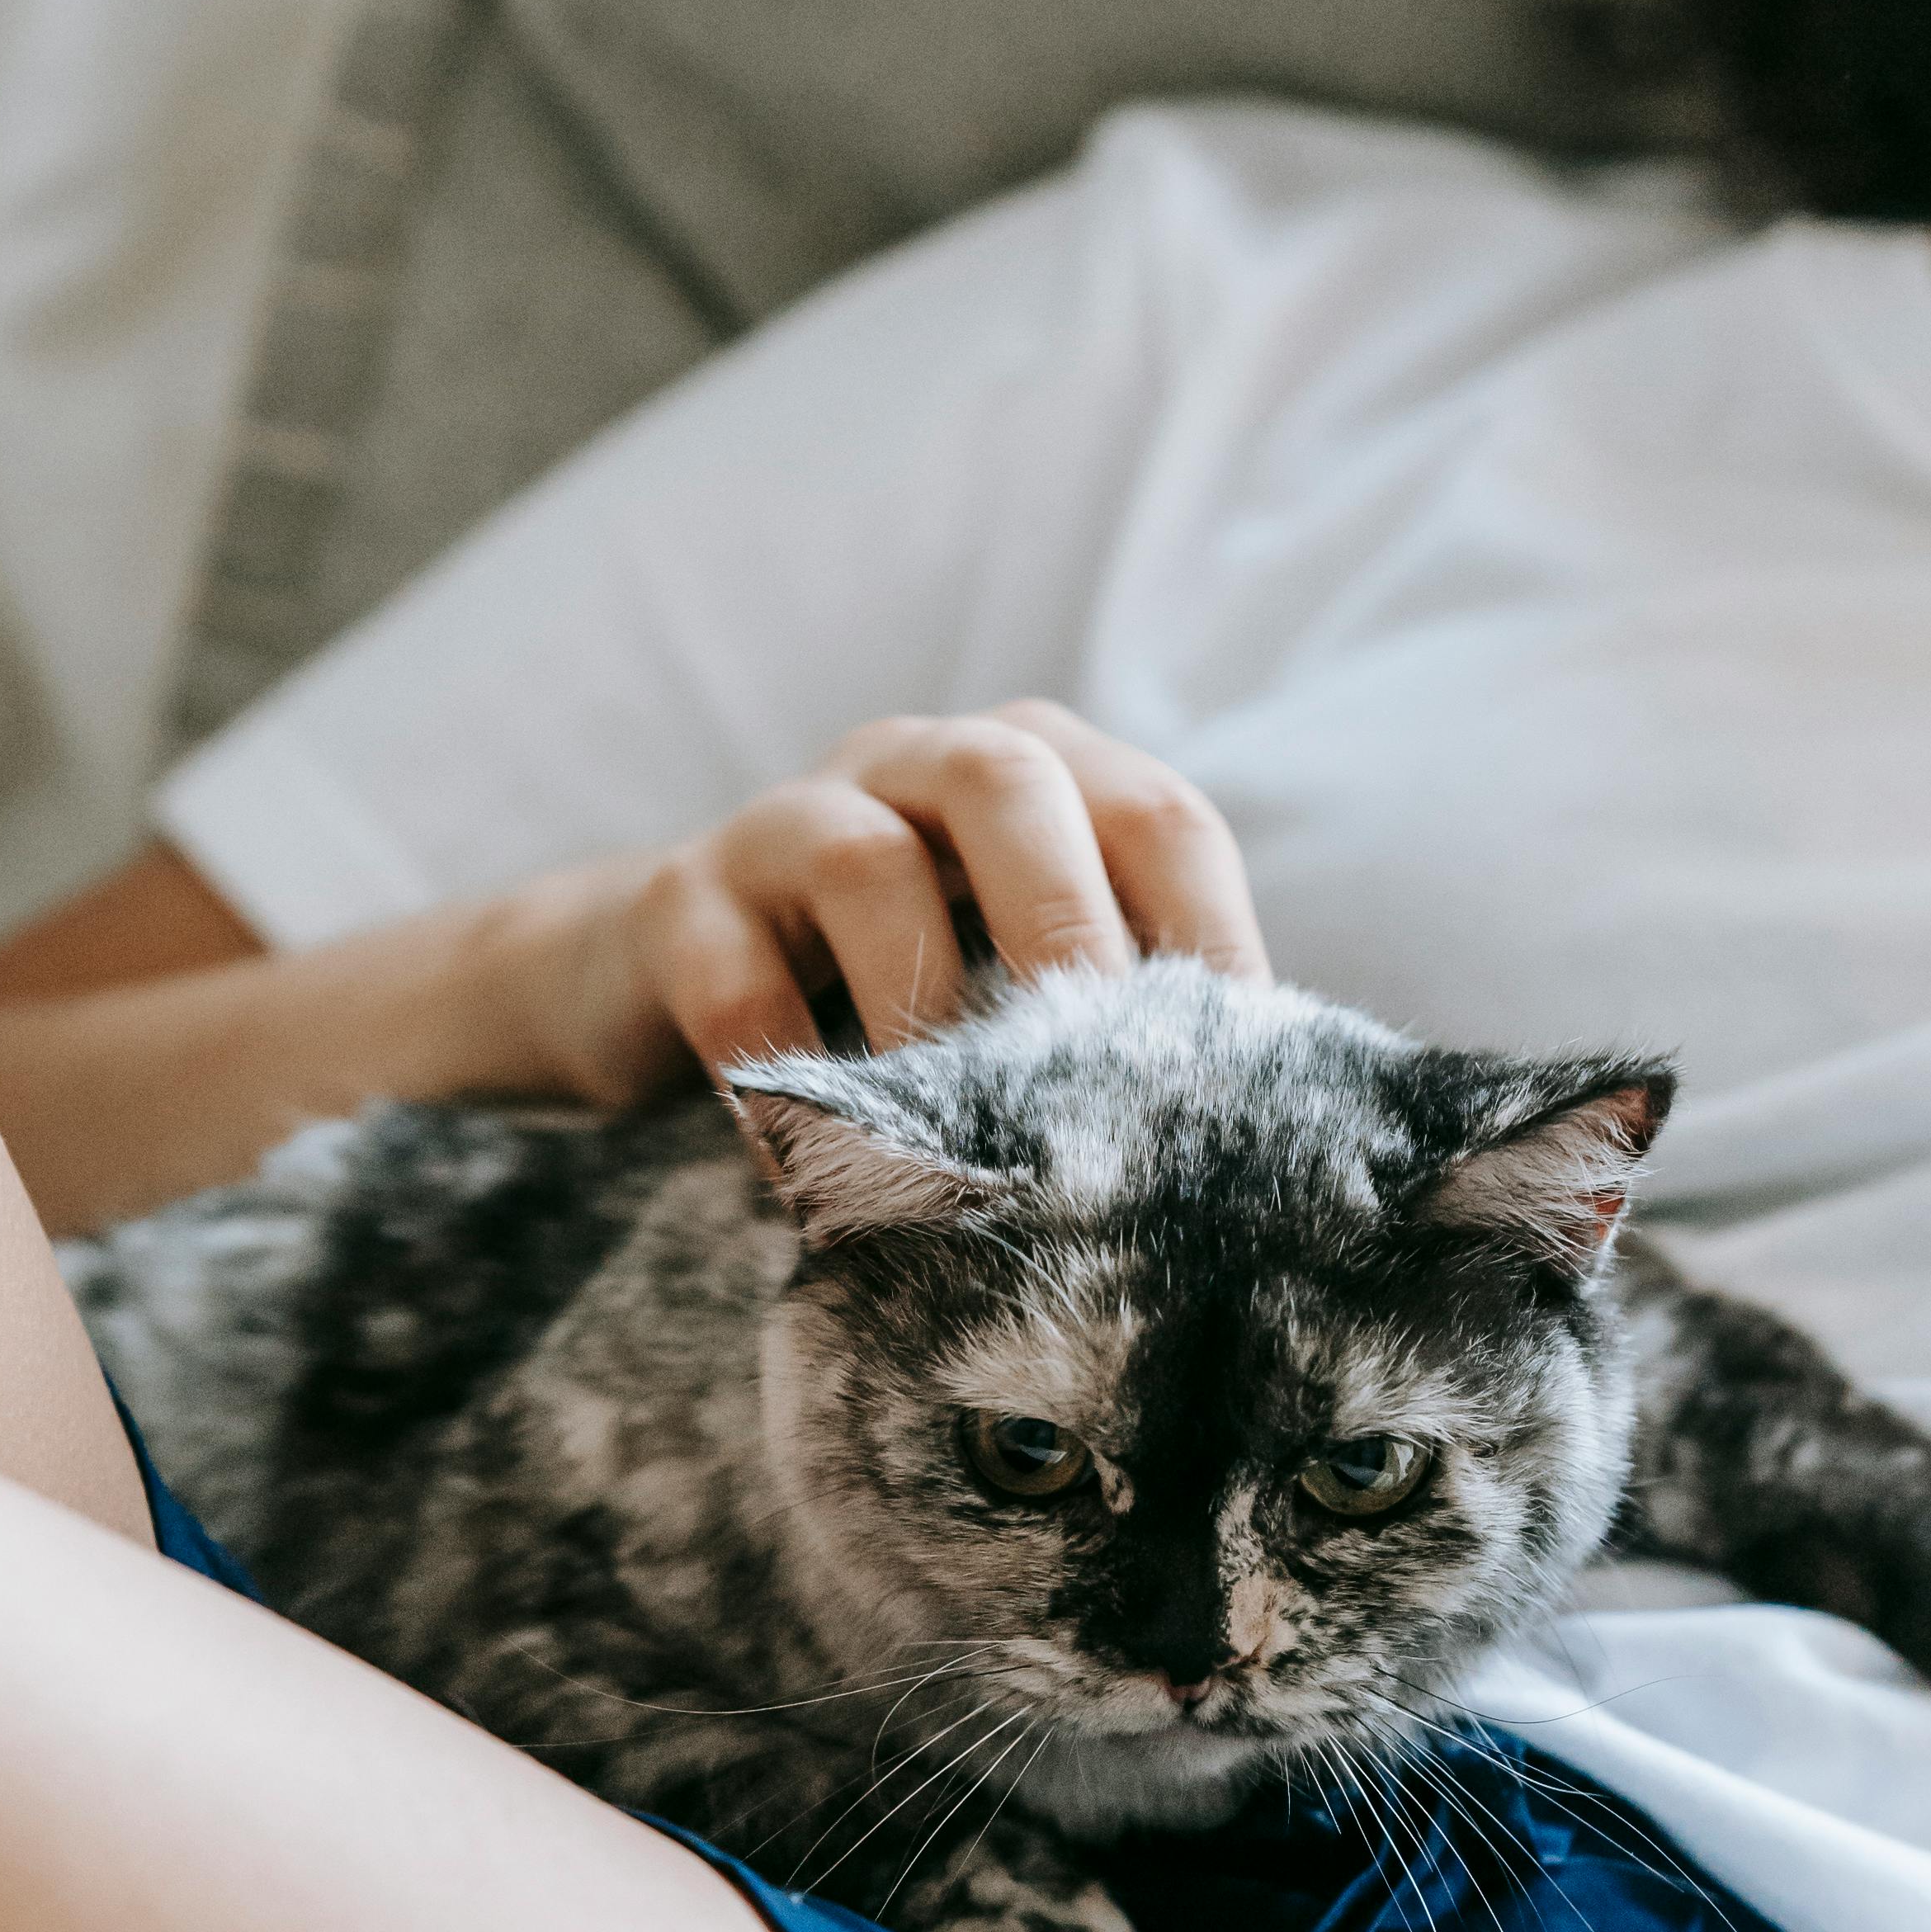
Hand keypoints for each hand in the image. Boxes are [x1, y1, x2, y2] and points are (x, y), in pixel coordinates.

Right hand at [507, 704, 1269, 1105]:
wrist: (668, 977)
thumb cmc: (903, 992)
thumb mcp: (1018, 980)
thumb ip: (1116, 1017)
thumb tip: (1262, 1142)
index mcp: (1037, 772)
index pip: (1158, 817)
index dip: (1212, 938)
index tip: (1245, 1083)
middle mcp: (917, 760)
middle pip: (1008, 781)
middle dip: (1065, 922)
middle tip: (1097, 1067)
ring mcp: (788, 818)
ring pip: (865, 860)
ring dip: (919, 1004)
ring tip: (954, 1132)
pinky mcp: (680, 901)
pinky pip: (737, 980)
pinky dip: (787, 1081)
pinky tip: (826, 1171)